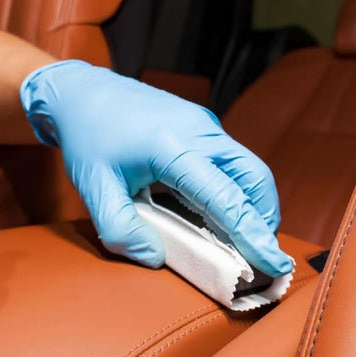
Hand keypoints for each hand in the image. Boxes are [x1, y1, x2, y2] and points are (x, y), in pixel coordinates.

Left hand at [21, 60, 291, 276]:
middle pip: (253, 177)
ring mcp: (204, 125)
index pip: (225, 197)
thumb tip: (155, 258)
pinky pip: (232, 160)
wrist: (82, 92)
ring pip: (247, 168)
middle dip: (263, 220)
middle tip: (261, 257)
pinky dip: (237, 189)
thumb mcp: (93, 188)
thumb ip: (120, 229)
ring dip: (253, 205)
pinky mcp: (202, 125)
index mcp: (172, 147)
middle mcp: (199, 131)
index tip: (273, 263)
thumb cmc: (87, 138)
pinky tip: (221, 214)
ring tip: (246, 241)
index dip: (251, 234)